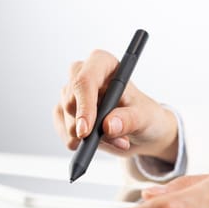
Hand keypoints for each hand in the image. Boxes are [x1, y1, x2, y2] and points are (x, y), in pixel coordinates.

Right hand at [53, 50, 177, 162]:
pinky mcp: (63, 112)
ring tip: (117, 139)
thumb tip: (108, 126)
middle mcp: (82, 74)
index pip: (85, 80)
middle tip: (118, 140)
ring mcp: (70, 93)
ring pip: (68, 122)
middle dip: (90, 128)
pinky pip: (65, 134)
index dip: (84, 105)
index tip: (86, 131)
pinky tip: (100, 142)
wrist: (140, 131)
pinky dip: (82, 144)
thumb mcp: (144, 117)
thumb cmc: (145, 116)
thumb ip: (128, 120)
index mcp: (103, 64)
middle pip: (71, 102)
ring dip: (90, 139)